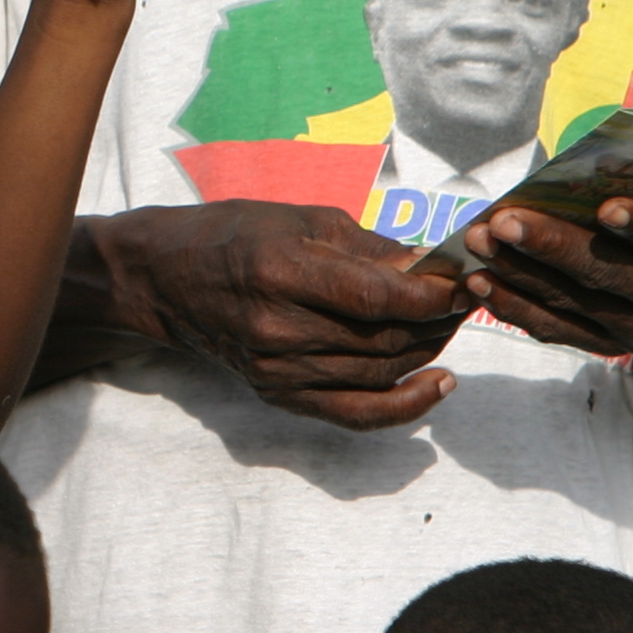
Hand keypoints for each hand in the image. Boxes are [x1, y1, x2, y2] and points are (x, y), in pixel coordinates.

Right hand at [94, 201, 470, 429]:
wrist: (166, 279)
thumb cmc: (233, 234)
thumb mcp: (300, 219)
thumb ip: (367, 248)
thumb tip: (429, 267)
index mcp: (279, 271)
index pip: (374, 297)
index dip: (429, 295)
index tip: (462, 280)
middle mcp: (277, 328)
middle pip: (382, 338)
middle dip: (437, 319)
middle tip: (466, 297)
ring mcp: (277, 370)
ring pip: (379, 373)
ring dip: (427, 351)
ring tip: (449, 325)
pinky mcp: (279, 395)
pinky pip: (356, 414)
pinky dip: (405, 407)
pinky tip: (438, 386)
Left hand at [454, 189, 632, 358]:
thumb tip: (618, 154)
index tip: (606, 206)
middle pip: (610, 272)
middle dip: (554, 245)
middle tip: (506, 220)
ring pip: (576, 301)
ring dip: (521, 271)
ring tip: (481, 241)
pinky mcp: (611, 346)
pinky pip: (558, 330)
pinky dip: (516, 307)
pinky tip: (480, 281)